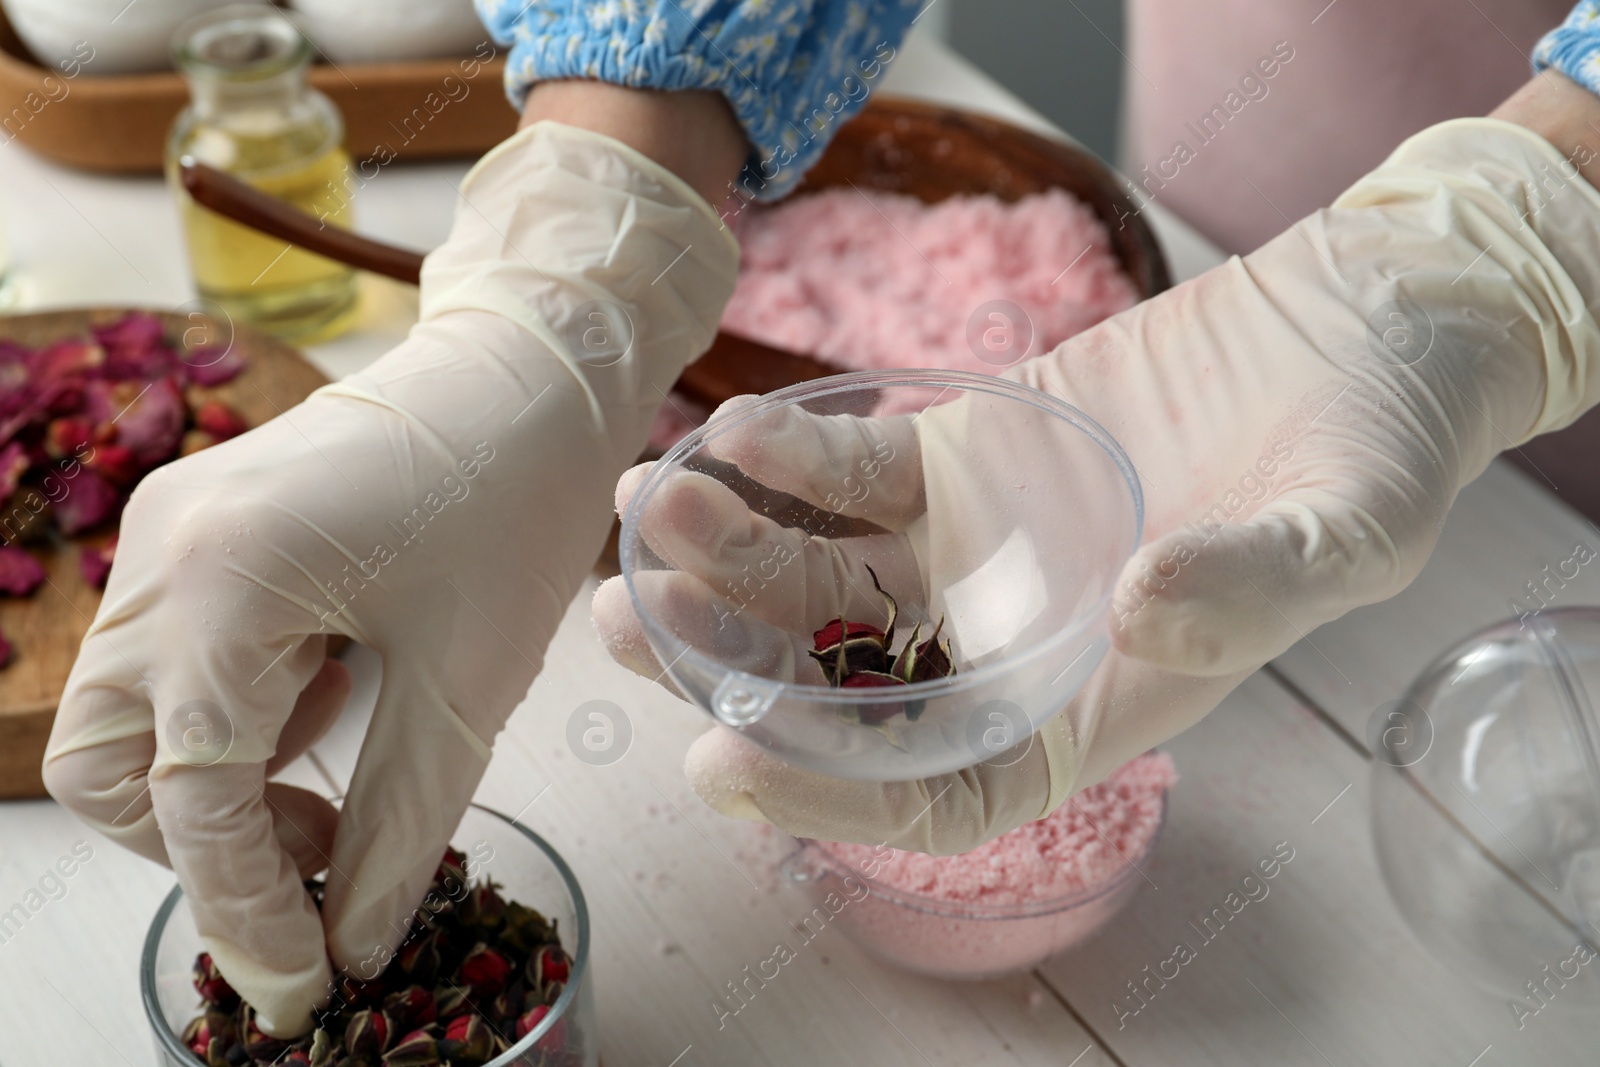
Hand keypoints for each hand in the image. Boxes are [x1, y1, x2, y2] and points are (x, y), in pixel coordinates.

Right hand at [44, 113, 739, 1035]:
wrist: (529, 368)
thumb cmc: (519, 502)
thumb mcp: (469, 683)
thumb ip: (398, 826)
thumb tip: (351, 943)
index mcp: (225, 585)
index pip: (191, 800)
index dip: (245, 908)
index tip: (303, 988)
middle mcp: (164, 555)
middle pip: (105, 764)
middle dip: (196, 843)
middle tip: (315, 859)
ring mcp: (169, 529)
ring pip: (125, 710)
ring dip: (212, 779)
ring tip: (338, 775)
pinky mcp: (198, 521)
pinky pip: (171, 650)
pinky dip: (230, 709)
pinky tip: (332, 695)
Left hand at [594, 109, 1599, 852]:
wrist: (1358, 337)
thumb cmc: (1368, 460)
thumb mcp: (1346, 532)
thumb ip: (1251, 583)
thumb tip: (1142, 604)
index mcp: (1084, 705)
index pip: (935, 789)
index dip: (829, 793)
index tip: (727, 764)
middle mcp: (1004, 641)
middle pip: (837, 683)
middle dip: (728, 660)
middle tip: (631, 621)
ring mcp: (968, 548)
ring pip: (816, 574)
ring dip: (725, 550)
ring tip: (645, 509)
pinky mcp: (956, 454)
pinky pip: (850, 471)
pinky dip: (789, 458)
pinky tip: (732, 435)